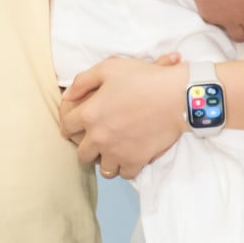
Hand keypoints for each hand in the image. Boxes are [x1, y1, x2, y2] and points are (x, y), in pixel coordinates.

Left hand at [61, 56, 189, 176]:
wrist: (177, 96)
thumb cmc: (144, 78)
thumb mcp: (109, 68)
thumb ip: (82, 81)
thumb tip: (67, 96)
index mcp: (90, 114)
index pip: (67, 127)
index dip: (70, 125)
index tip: (78, 125)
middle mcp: (99, 137)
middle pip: (82, 154)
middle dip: (87, 147)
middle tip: (98, 139)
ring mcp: (117, 152)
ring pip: (103, 168)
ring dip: (106, 160)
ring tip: (114, 150)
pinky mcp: (136, 160)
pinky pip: (124, 174)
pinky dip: (126, 167)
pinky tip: (130, 156)